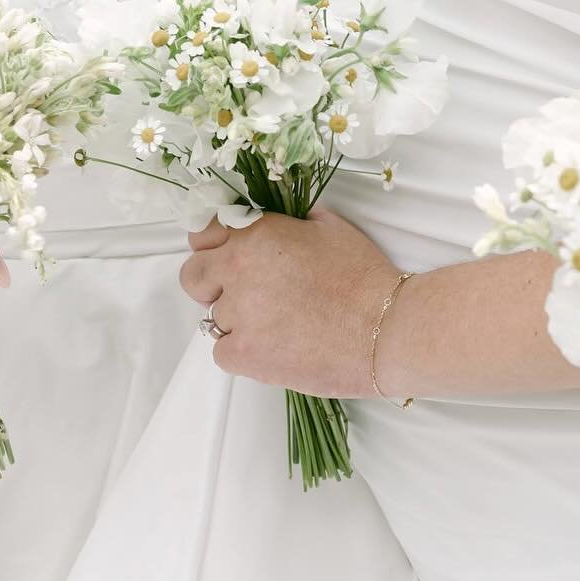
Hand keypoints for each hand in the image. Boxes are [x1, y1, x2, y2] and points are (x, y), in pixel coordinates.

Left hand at [178, 209, 400, 398]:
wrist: (386, 329)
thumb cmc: (365, 278)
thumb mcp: (329, 228)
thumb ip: (291, 225)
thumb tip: (280, 227)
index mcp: (255, 235)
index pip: (202, 233)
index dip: (213, 246)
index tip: (225, 257)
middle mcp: (237, 270)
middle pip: (193, 276)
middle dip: (212, 284)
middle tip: (243, 294)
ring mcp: (238, 315)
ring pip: (211, 318)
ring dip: (236, 321)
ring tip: (275, 326)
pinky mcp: (245, 355)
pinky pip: (221, 353)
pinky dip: (241, 352)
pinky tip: (273, 347)